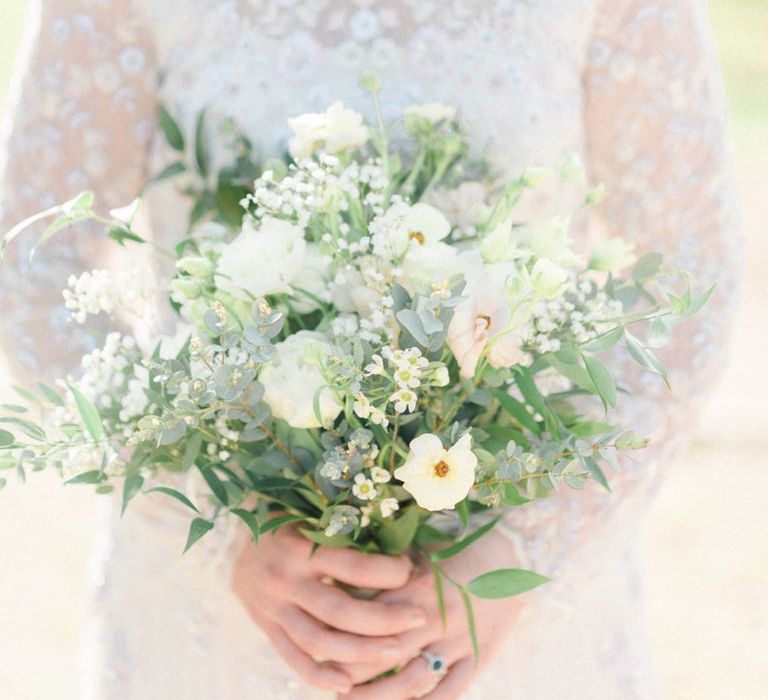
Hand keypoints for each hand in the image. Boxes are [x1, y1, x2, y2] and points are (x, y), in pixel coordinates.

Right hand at [231, 524, 428, 694]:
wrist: (233, 540)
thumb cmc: (289, 520)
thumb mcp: (314, 513)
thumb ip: (347, 528)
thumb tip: (402, 537)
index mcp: (301, 546)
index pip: (354, 566)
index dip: (389, 572)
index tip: (411, 570)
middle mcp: (285, 579)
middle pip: (341, 611)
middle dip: (385, 619)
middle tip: (418, 619)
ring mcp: (273, 607)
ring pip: (320, 641)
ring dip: (361, 652)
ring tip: (395, 652)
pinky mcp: (266, 627)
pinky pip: (294, 659)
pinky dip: (320, 676)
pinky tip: (348, 683)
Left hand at [342, 529, 523, 698]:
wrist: (509, 557)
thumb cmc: (455, 551)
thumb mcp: (418, 554)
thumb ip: (384, 571)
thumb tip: (341, 578)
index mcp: (414, 588)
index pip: (367, 620)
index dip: (341, 638)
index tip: (319, 648)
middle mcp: (433, 617)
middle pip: (383, 654)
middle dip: (352, 674)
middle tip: (332, 685)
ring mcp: (457, 640)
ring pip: (412, 681)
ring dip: (380, 698)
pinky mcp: (477, 655)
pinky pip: (450, 691)